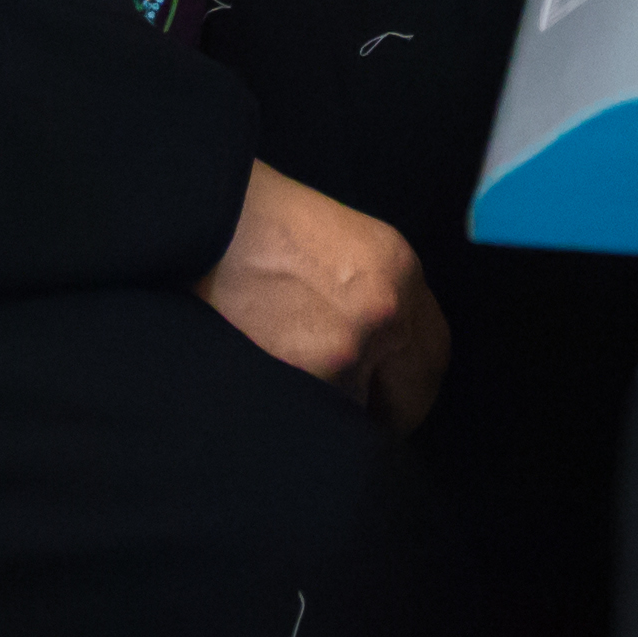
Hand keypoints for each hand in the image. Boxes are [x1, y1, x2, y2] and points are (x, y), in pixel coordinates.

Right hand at [194, 161, 447, 429]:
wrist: (203, 217)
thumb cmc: (261, 224)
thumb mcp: (343, 244)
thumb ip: (378, 297)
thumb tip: (388, 364)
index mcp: (399, 270)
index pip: (434, 355)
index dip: (412, 387)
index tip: (392, 401)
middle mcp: (386, 309)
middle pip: (412, 395)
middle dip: (386, 414)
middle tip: (356, 419)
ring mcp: (347, 347)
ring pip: (357, 412)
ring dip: (332, 408)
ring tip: (294, 383)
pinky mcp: (307, 375)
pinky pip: (318, 418)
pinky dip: (299, 412)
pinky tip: (272, 383)